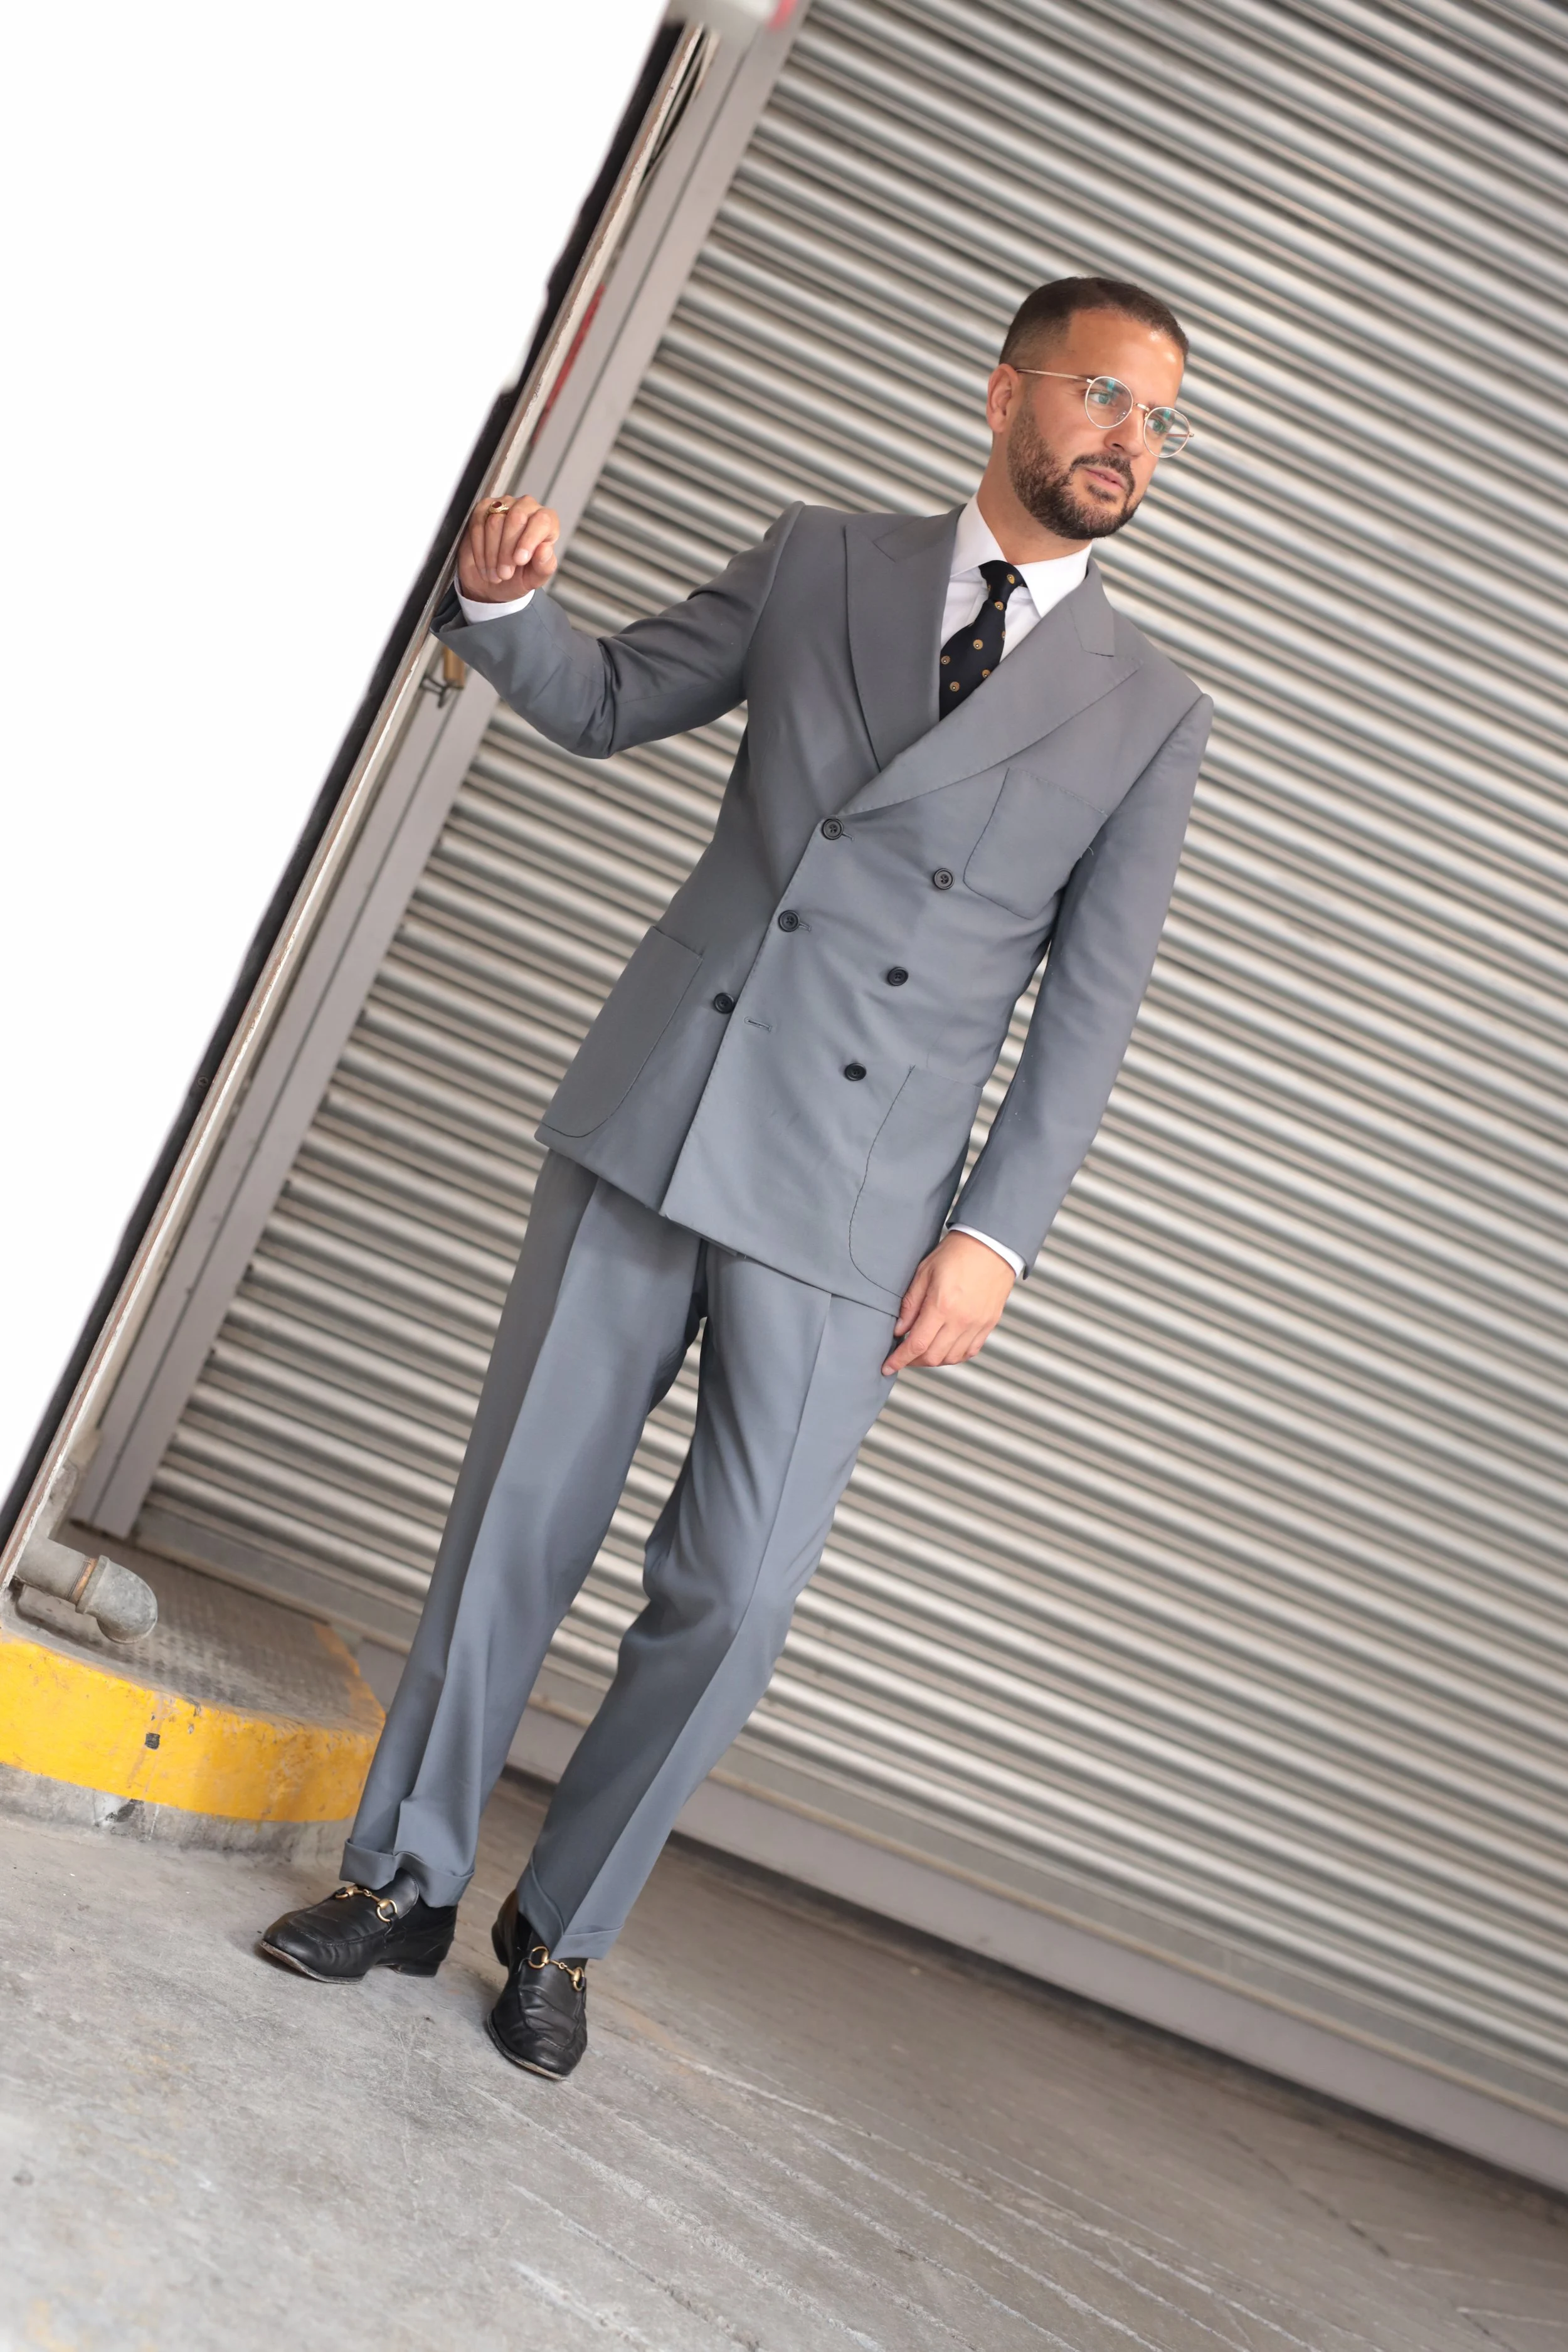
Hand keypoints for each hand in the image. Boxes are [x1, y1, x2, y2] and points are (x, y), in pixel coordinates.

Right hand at [455, 493, 559, 602]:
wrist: (495, 583)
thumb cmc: (519, 577)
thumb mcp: (535, 578)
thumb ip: (544, 565)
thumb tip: (545, 549)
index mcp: (547, 522)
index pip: (542, 521)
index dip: (529, 541)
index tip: (519, 560)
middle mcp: (527, 508)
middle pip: (516, 518)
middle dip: (507, 551)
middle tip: (504, 574)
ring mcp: (504, 505)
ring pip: (494, 522)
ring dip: (492, 554)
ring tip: (495, 574)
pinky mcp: (483, 508)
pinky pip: (478, 524)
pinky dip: (479, 548)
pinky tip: (484, 565)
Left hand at [881, 1231, 1016, 1376]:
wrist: (991, 1244)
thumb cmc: (957, 1253)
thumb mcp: (924, 1273)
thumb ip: (910, 1304)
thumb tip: (899, 1330)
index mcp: (942, 1306)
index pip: (916, 1345)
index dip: (899, 1360)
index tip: (888, 1367)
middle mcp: (962, 1320)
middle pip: (933, 1357)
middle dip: (913, 1361)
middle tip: (903, 1356)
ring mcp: (978, 1324)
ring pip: (951, 1358)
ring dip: (933, 1360)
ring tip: (923, 1351)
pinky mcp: (989, 1324)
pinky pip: (970, 1351)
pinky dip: (954, 1356)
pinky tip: (944, 1348)